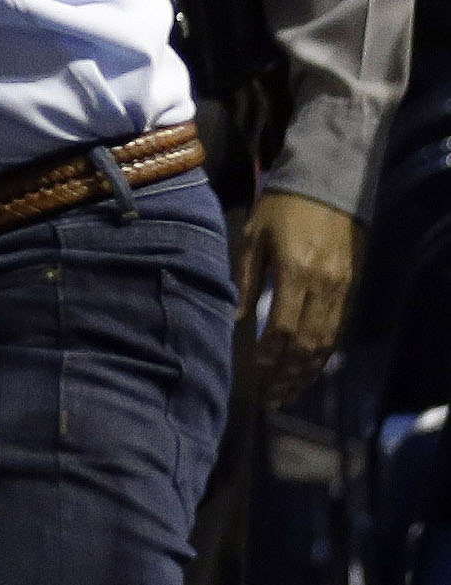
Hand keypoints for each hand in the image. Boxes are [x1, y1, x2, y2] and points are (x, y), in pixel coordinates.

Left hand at [235, 188, 358, 406]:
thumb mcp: (254, 235)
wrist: (330, 186)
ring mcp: (341, 291)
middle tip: (268, 399)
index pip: (281, 328)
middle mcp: (323, 288)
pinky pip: (336, 331)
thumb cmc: (282, 208)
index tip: (253, 377)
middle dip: (286, 375)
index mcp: (296, 273)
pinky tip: (307, 370)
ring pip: (325, 343)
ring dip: (306, 373)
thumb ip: (244, 277)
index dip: (267, 357)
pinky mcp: (351, 289)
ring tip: (286, 394)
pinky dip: (321, 355)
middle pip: (306, 344)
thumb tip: (233, 316)